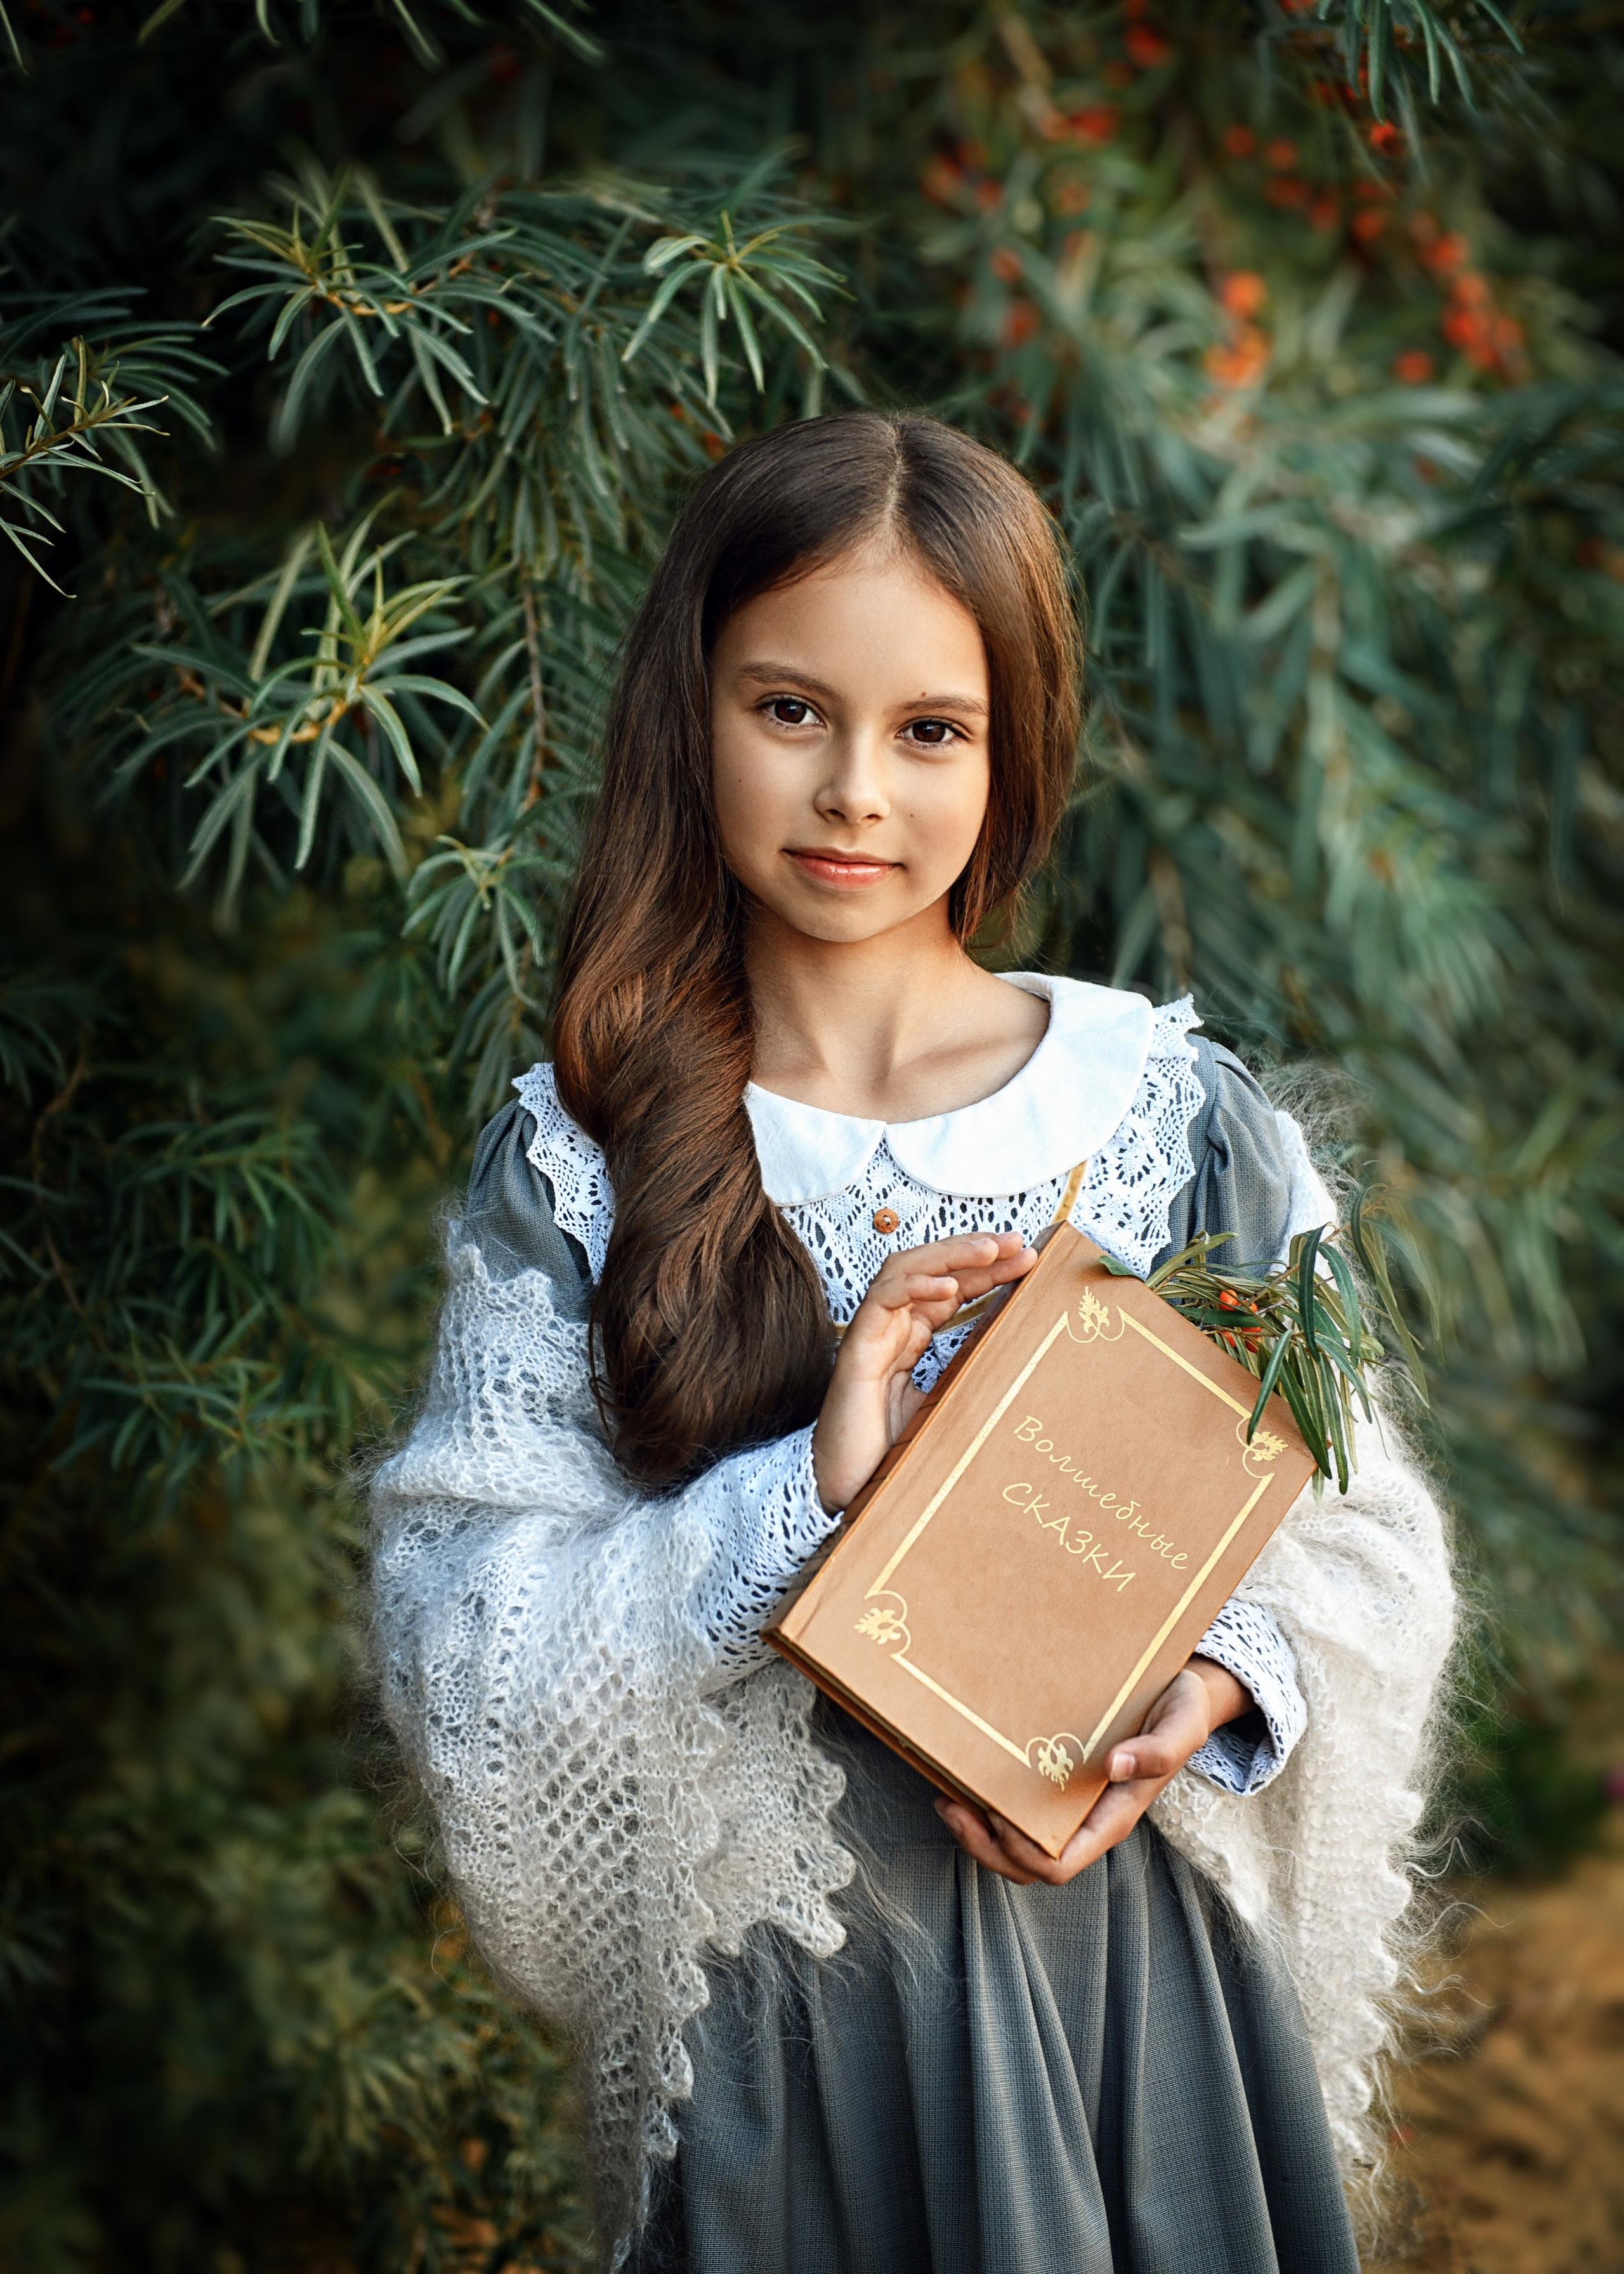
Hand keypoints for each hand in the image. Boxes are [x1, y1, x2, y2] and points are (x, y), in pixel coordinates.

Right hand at [811, 1231, 1036, 1512]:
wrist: (851, 1493)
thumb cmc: (891, 1456)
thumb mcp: (944, 1407)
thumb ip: (967, 1377)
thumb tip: (1017, 1358)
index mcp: (909, 1340)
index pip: (949, 1287)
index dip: (986, 1269)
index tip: (1026, 1259)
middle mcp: (890, 1330)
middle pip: (930, 1268)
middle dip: (974, 1250)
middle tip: (1019, 1242)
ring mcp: (872, 1336)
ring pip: (904, 1270)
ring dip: (949, 1254)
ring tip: (990, 1250)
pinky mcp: (857, 1352)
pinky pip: (881, 1302)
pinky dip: (913, 1285)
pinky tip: (947, 1284)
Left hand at [932, 1657, 1250, 1885]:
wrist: (1185, 1689)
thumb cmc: (1182, 1710)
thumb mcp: (1182, 1727)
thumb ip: (1158, 1752)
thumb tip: (1115, 1766)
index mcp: (1112, 1818)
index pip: (1060, 1864)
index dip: (1022, 1853)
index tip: (993, 1816)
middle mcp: (1086, 1818)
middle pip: (1029, 1864)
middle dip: (984, 1846)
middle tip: (949, 1806)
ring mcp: (1071, 1803)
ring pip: (1017, 1842)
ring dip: (977, 1829)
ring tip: (946, 1795)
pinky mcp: (1058, 1779)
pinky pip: (1018, 1806)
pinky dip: (985, 1800)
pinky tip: (965, 1773)